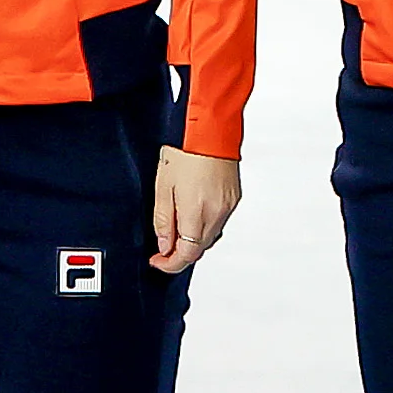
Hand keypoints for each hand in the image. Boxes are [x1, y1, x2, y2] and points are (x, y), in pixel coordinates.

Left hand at [150, 147, 239, 274]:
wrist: (210, 128)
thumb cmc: (183, 150)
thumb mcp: (163, 186)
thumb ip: (164, 220)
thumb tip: (164, 246)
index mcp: (196, 213)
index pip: (186, 255)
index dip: (170, 264)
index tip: (158, 262)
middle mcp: (216, 214)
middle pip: (199, 248)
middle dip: (180, 253)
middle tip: (162, 247)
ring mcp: (228, 206)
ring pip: (210, 237)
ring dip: (193, 239)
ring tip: (176, 227)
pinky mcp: (234, 198)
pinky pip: (219, 222)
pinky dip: (205, 225)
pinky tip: (193, 213)